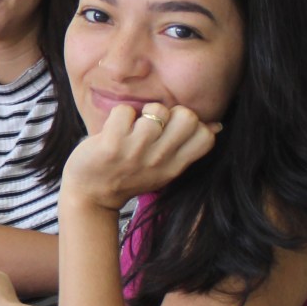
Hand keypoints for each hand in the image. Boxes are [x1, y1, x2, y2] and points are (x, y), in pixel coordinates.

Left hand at [61, 103, 219, 208]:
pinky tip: (113, 128)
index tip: (173, 130)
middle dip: (170, 112)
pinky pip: (125, 111)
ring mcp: (135, 152)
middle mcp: (159, 160)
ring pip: (157, 110)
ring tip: (132, 127)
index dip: (194, 124)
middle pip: (187, 117)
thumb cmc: (127, 176)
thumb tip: (217, 125)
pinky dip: (119, 114)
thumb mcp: (163, 169)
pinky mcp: (111, 145)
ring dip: (143, 111)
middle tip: (153, 123)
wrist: (89, 196)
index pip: (206, 136)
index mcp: (174, 166)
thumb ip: (187, 149)